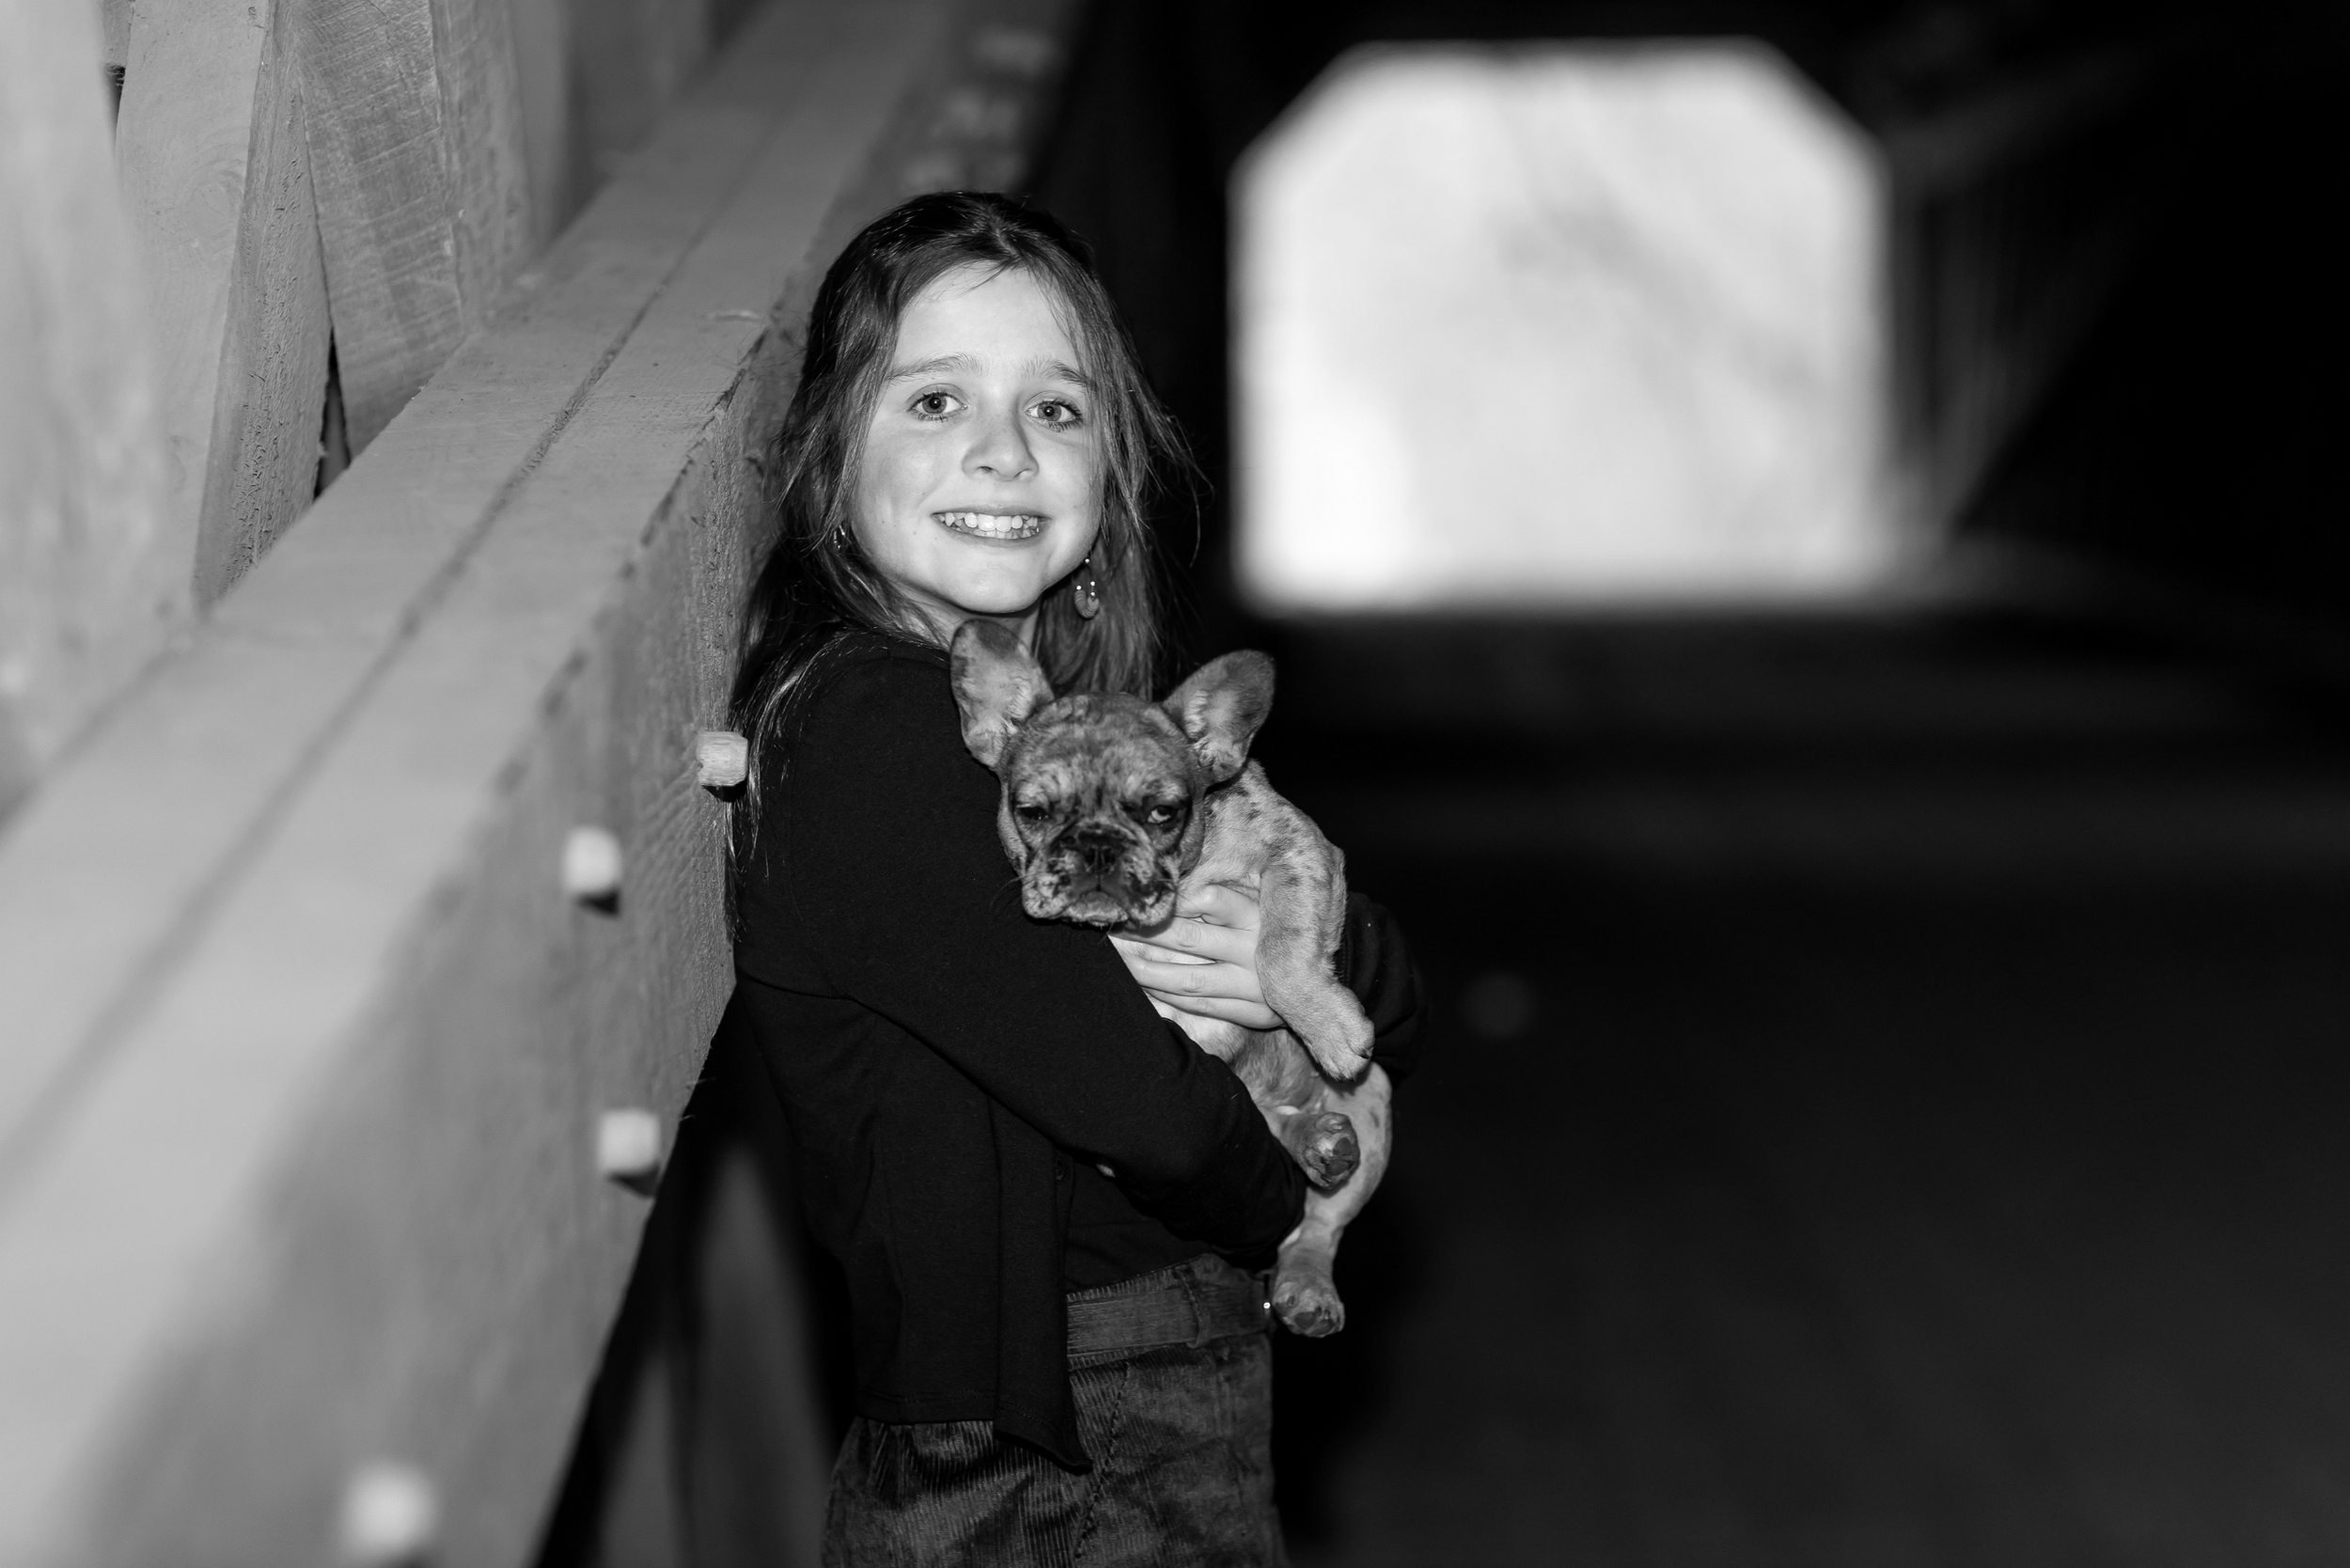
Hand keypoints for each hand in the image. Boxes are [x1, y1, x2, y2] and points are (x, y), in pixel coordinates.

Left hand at [1110, 882, 1283, 1031]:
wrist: (1324, 976)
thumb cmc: (1277, 928)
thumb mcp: (1262, 901)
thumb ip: (1223, 893)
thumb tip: (1172, 881)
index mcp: (1258, 914)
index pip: (1208, 900)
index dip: (1169, 900)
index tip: (1138, 899)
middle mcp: (1256, 949)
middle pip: (1188, 938)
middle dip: (1144, 933)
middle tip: (1111, 923)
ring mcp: (1254, 985)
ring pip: (1187, 979)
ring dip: (1145, 970)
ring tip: (1117, 958)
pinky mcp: (1253, 1012)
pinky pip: (1200, 1005)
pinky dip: (1167, 996)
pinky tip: (1143, 985)